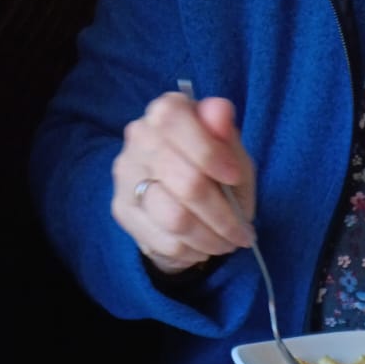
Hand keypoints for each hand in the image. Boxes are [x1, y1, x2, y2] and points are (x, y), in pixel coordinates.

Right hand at [111, 91, 254, 273]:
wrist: (181, 200)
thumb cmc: (213, 171)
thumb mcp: (231, 154)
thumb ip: (227, 137)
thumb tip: (221, 112)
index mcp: (167, 112)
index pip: (177, 124)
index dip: (212, 154)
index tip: (235, 178)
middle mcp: (139, 138)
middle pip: (185, 182)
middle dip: (223, 216)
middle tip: (242, 233)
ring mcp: (127, 175)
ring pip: (176, 218)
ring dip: (210, 239)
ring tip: (227, 244)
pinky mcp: (122, 210)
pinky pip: (165, 241)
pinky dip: (193, 251)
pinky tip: (203, 248)